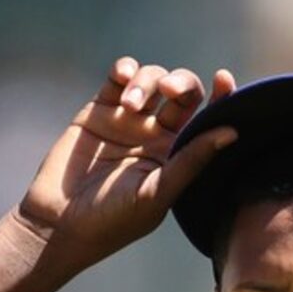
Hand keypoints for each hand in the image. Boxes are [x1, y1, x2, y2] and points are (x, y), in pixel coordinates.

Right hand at [8, 58, 236, 280]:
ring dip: (146, 82)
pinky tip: (122, 78)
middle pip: (182, 92)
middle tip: (168, 90)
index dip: (221, 98)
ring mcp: (130, 120)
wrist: (60, 222)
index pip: (208, 120)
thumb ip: (192, 161)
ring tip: (130, 106)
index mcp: (179, 157)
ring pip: (151, 79)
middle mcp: (158, 135)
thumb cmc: (114, 220)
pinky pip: (119, 76)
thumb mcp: (157, 193)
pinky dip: (125, 69)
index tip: (224, 79)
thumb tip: (232, 133)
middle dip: (180, 82)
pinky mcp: (100, 109)